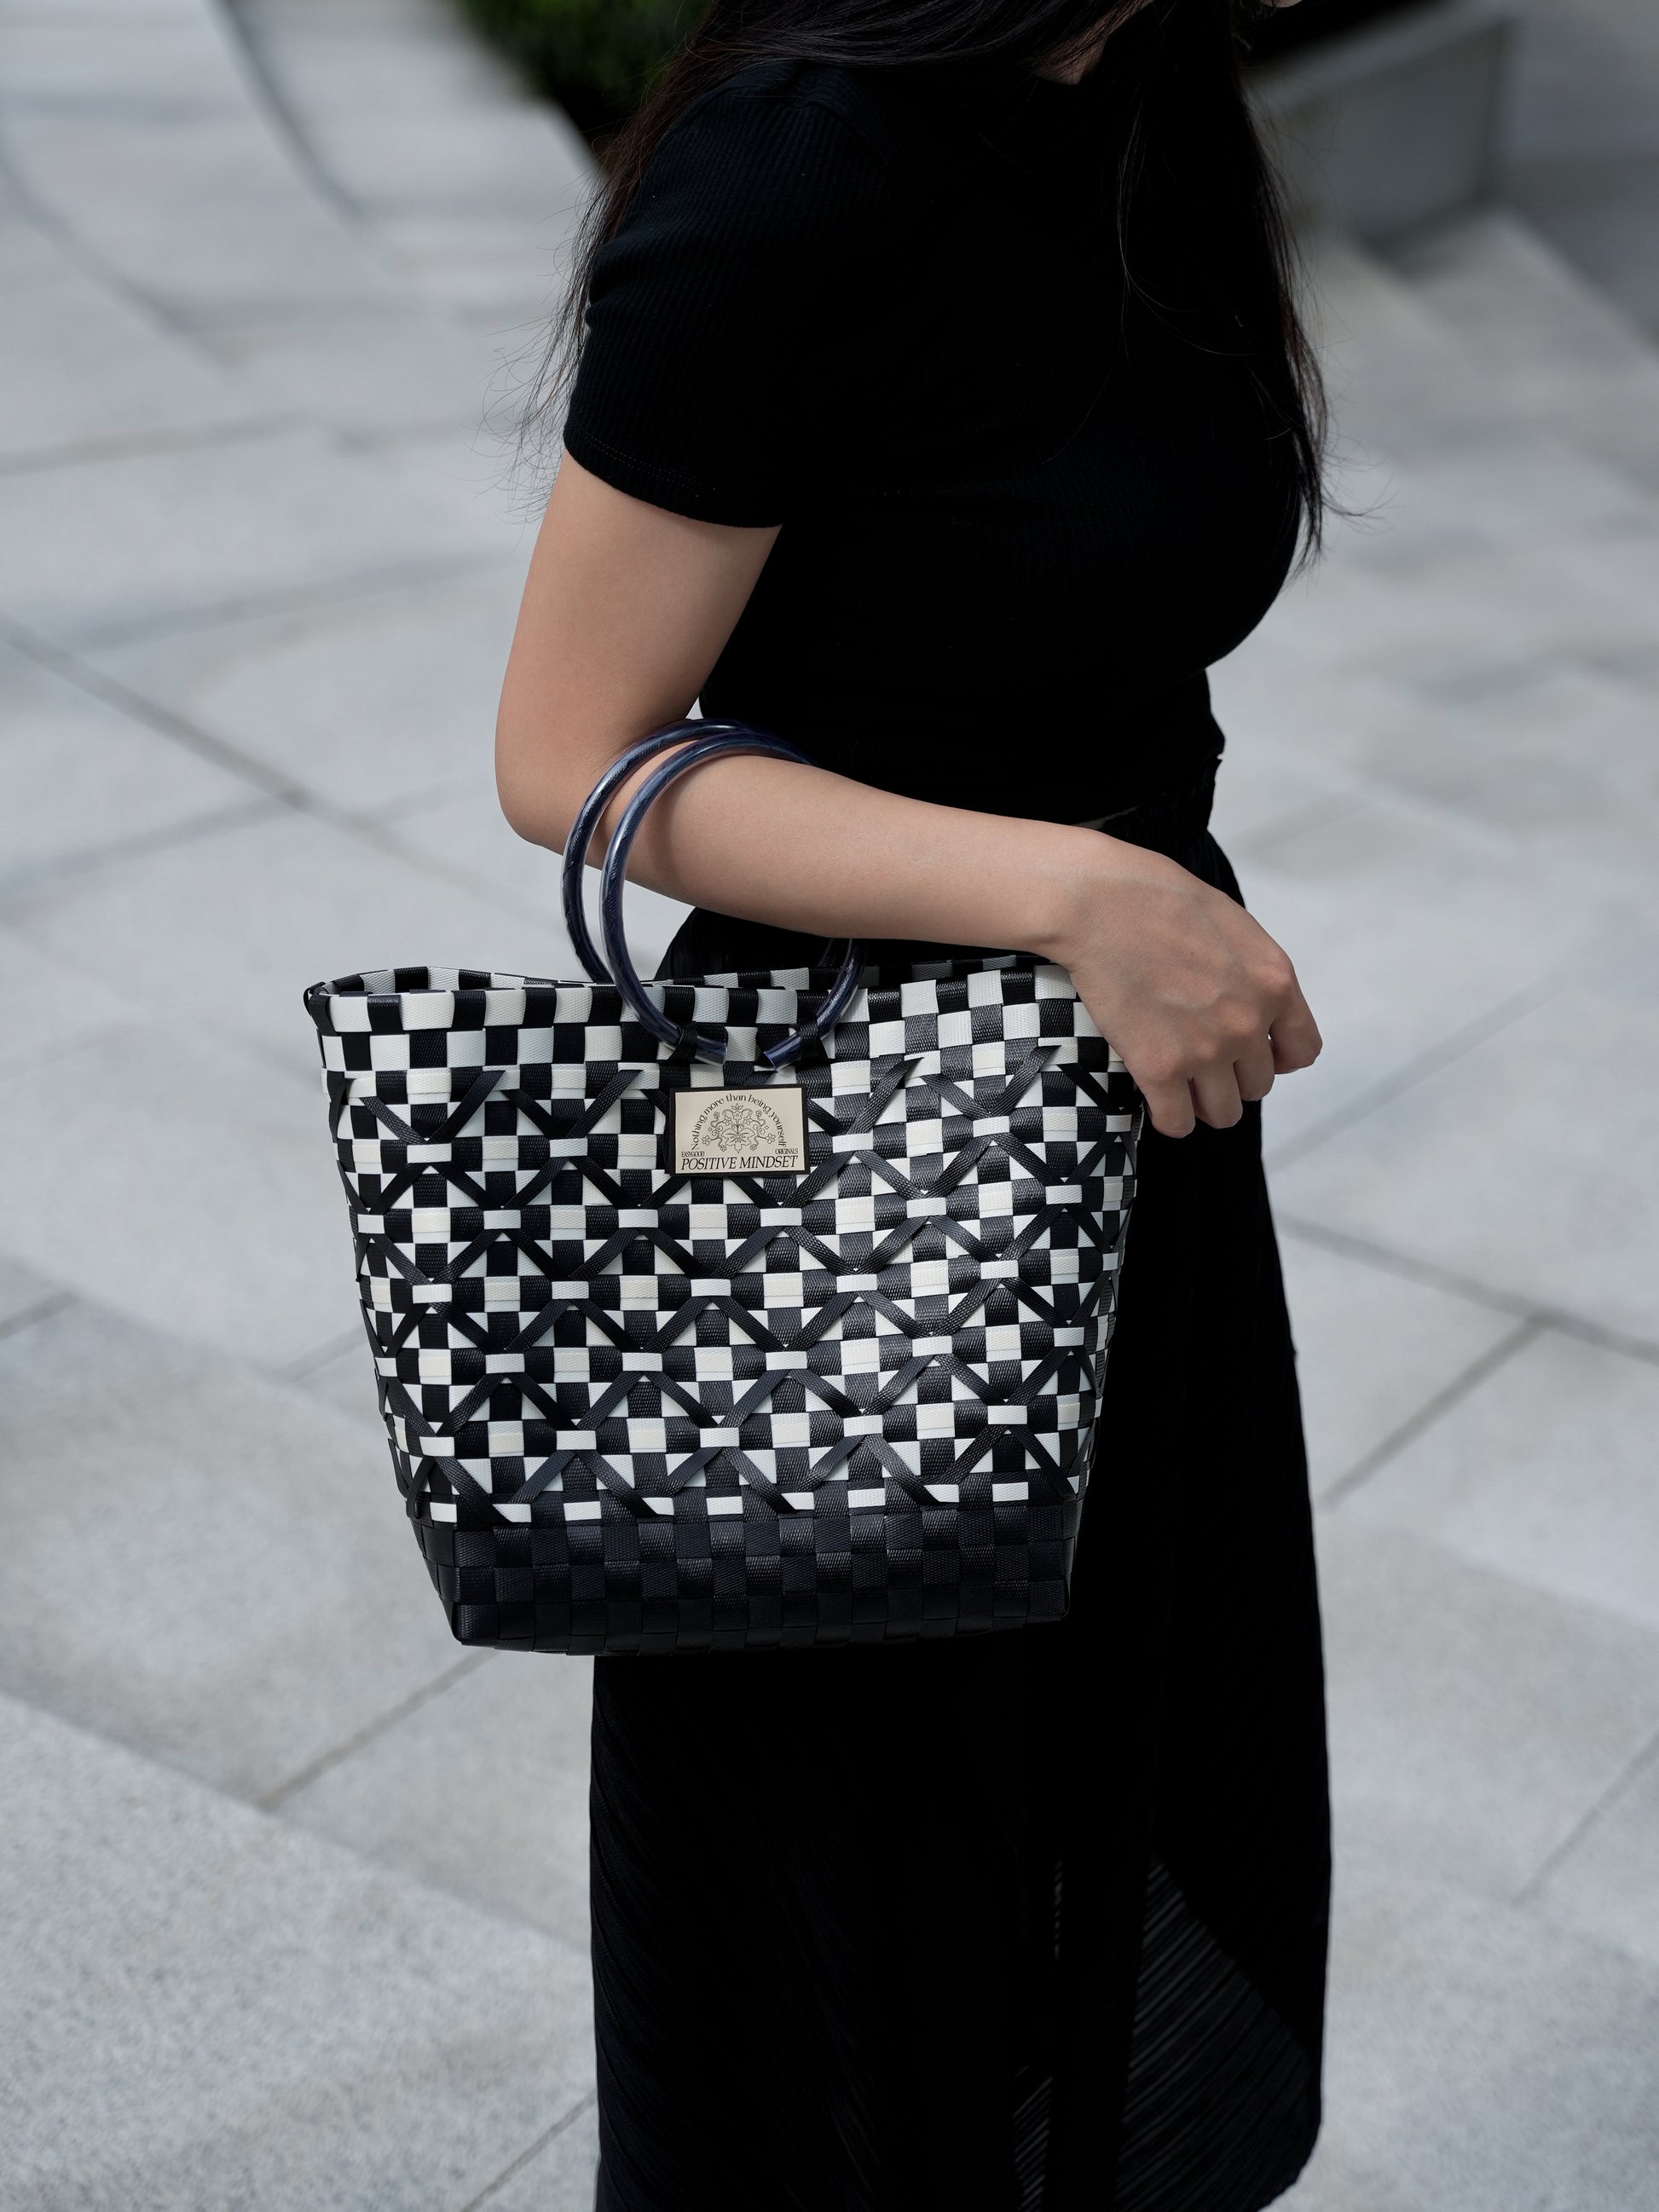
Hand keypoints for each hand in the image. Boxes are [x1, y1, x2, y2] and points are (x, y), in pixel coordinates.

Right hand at [1046, 839, 1320, 1138]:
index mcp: (1275, 982)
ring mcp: (1206, 1050)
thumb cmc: (1160, 900)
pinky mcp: (1160, 1068)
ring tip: (1182, 1084)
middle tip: (1200, 1059)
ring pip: (1223, 1112)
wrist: (1102, 904)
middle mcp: (1249, 1023)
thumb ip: (1254, 973)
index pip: (1303, 1051)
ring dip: (1204, 1102)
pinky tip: (1158, 1098)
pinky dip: (1171, 1117)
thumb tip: (1255, 1005)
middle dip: (1232, 1077)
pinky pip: (1178, 1122)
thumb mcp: (1234, 927)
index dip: (1277, 1058)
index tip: (1251, 1052)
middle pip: (1259, 1086)